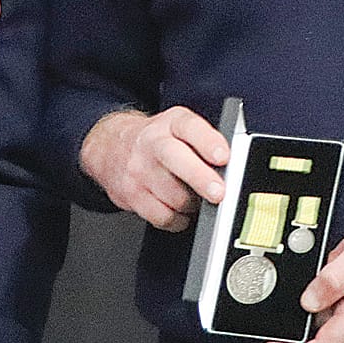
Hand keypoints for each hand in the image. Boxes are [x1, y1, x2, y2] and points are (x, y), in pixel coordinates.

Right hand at [79, 107, 229, 230]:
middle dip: (200, 178)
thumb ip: (205, 142)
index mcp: (171, 123)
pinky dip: (177, 219)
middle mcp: (152, 142)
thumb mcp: (179, 128)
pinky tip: (178, 210)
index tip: (223, 157)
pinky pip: (162, 216)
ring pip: (174, 196)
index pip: (190, 127)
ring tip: (193, 196)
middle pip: (176, 159)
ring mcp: (138, 169)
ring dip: (192, 204)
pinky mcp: (130, 194)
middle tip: (218, 193)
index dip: (208, 142)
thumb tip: (233, 168)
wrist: (110, 146)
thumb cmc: (157, 140)